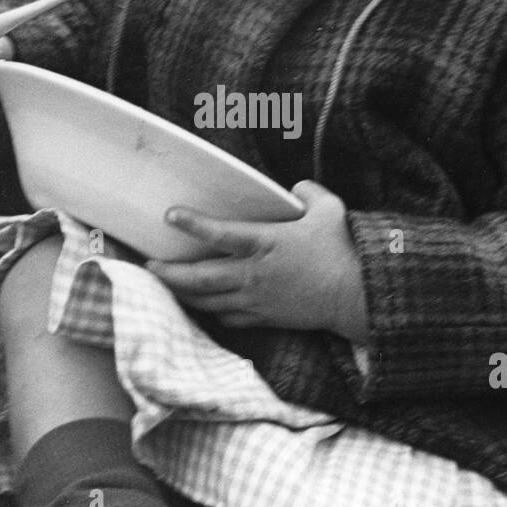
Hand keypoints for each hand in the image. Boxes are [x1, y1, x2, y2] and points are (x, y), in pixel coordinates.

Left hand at [147, 180, 368, 341]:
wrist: (358, 296)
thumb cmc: (344, 251)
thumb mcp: (330, 210)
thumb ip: (308, 194)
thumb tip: (296, 189)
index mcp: (266, 243)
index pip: (221, 234)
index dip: (193, 224)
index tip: (170, 215)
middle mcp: (255, 274)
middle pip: (201, 278)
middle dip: (170, 273)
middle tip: (149, 265)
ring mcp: (257, 300)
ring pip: (209, 301)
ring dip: (183, 294)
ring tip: (165, 285)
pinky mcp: (265, 317)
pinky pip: (229, 317)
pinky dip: (211, 310)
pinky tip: (204, 305)